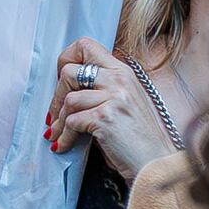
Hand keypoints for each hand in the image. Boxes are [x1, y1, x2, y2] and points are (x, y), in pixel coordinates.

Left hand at [41, 43, 174, 176]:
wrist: (155, 162)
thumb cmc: (139, 137)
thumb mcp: (126, 101)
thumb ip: (104, 87)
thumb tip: (69, 85)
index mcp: (123, 71)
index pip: (86, 46)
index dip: (66, 58)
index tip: (61, 78)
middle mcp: (119, 80)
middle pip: (69, 71)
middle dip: (55, 96)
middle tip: (53, 113)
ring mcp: (113, 97)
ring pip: (69, 99)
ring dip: (58, 120)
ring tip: (56, 133)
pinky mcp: (105, 118)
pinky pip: (72, 122)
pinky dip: (64, 136)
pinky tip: (63, 145)